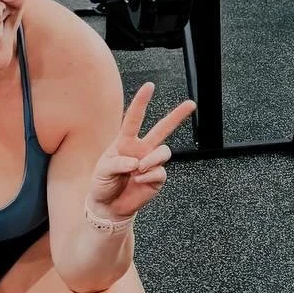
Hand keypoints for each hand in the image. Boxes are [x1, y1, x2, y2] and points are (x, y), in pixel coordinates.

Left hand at [87, 83, 196, 221]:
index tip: (150, 86)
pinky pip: (160, 172)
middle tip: (191, 104)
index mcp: (125, 142)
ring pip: (164, 151)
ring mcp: (151, 163)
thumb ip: (117, 163)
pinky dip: (148, 176)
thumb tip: (137, 162)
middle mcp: (141, 149)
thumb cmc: (102, 184)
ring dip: (152, 159)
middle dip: (177, 116)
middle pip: (162, 129)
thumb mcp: (102, 171)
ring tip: (138, 170)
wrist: (109, 206)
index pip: (133, 118)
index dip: (141, 102)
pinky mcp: (157, 177)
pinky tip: (138, 181)